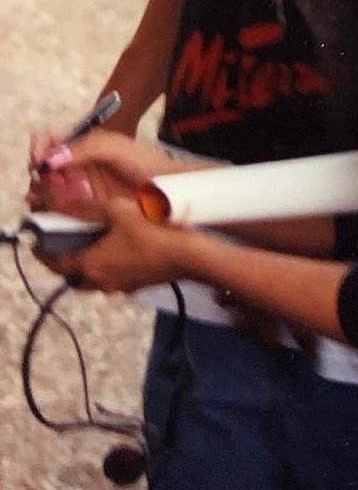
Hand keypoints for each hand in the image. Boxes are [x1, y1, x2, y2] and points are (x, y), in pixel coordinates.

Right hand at [26, 131, 177, 219]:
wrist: (170, 191)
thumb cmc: (147, 163)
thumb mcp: (118, 148)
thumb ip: (87, 147)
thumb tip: (51, 158)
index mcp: (82, 144)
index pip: (49, 140)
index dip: (39, 147)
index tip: (39, 159)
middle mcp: (75, 165)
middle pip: (43, 168)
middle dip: (38, 175)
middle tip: (44, 182)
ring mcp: (77, 188)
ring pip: (46, 191)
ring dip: (41, 194)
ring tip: (48, 198)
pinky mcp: (82, 210)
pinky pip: (58, 211)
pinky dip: (51, 211)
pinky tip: (56, 213)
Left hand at [38, 197, 182, 292]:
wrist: (187, 255)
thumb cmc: (150, 231)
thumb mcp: (117, 210)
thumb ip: (88, 207)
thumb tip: (64, 203)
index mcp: (90, 264)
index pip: (56, 263)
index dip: (44, 253)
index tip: (39, 242)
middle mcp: (100, 281)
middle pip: (73, 276)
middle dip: (65, 262)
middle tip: (64, 244)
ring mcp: (119, 286)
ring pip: (93, 280)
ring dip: (87, 266)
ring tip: (91, 245)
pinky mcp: (136, 285)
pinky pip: (112, 279)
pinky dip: (107, 267)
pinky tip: (119, 250)